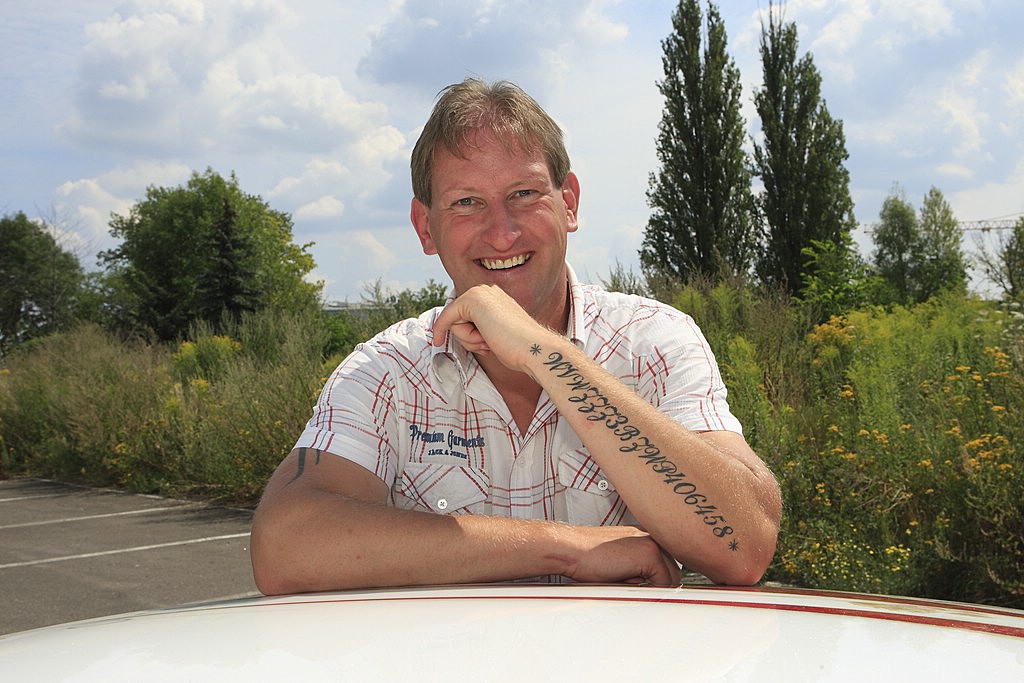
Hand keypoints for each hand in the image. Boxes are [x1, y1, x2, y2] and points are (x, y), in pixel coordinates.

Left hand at [431, 285, 546, 371]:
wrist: (533, 349)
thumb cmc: (519, 347)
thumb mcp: (496, 333)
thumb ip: (481, 328)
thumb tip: (461, 330)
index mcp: (494, 297)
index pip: (464, 316)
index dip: (465, 334)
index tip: (479, 346)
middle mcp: (486, 291)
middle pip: (456, 318)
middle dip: (467, 337)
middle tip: (489, 343)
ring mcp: (479, 293)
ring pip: (452, 321)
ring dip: (469, 340)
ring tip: (491, 340)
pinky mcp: (472, 300)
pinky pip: (445, 319)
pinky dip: (447, 332)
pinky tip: (471, 340)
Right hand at [560, 525, 681, 586]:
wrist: (570, 549)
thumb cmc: (586, 558)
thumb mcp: (619, 562)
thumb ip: (639, 571)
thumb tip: (655, 590)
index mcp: (643, 536)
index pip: (667, 564)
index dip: (657, 581)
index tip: (644, 588)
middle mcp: (651, 536)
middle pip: (673, 572)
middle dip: (657, 586)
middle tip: (631, 587)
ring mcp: (652, 544)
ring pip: (671, 579)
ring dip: (653, 588)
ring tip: (625, 582)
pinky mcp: (650, 555)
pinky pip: (663, 584)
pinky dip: (648, 591)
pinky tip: (625, 582)